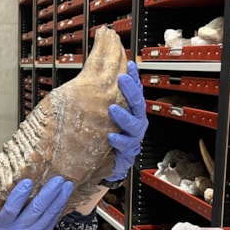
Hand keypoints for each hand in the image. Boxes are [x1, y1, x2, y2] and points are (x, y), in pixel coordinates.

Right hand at [0, 176, 73, 229]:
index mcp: (0, 228)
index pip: (10, 208)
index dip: (19, 194)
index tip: (27, 181)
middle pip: (36, 209)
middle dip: (49, 192)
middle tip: (58, 178)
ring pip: (48, 214)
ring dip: (59, 198)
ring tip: (66, 185)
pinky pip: (51, 222)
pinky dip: (58, 209)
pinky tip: (63, 199)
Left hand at [106, 61, 147, 181]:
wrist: (106, 164)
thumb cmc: (103, 136)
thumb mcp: (101, 115)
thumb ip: (101, 99)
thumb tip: (92, 74)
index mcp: (130, 111)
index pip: (135, 91)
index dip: (134, 78)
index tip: (129, 65)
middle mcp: (135, 123)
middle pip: (138, 104)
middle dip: (131, 90)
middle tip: (122, 79)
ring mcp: (133, 138)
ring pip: (135, 125)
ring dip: (124, 116)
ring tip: (113, 109)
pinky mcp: (128, 154)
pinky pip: (128, 147)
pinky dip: (120, 141)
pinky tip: (111, 136)